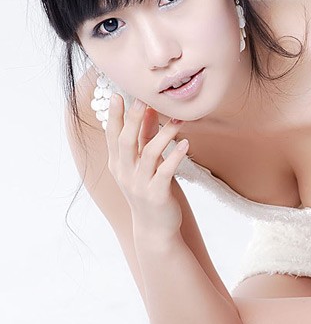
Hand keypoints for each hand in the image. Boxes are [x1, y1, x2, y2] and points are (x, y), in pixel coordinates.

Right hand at [106, 93, 188, 237]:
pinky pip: (165, 171)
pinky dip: (176, 156)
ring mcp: (139, 185)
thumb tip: (148, 109)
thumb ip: (144, 138)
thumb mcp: (144, 164)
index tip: (118, 94)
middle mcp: (125, 173)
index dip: (115, 116)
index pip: (112, 135)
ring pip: (149, 154)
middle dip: (133, 119)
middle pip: (126, 141)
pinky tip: (186, 144)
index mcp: (118, 164)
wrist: (155, 228)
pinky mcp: (157, 195)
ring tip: (178, 121)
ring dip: (164, 135)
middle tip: (144, 99)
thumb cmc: (150, 190)